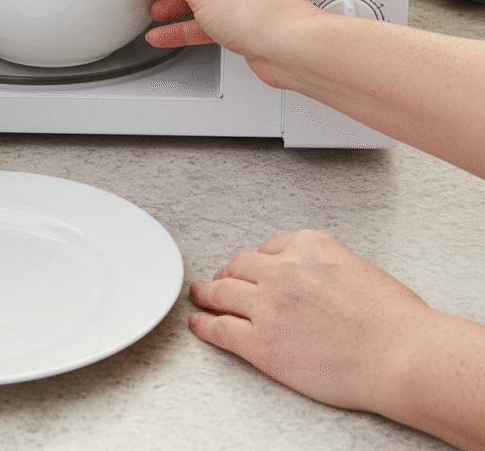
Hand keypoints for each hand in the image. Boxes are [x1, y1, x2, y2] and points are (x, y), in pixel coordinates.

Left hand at [188, 230, 431, 412]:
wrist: (402, 356)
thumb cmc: (393, 320)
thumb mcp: (355, 266)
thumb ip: (322, 264)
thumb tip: (309, 275)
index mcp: (308, 246)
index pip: (267, 246)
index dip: (257, 261)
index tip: (251, 267)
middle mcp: (283, 270)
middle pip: (238, 266)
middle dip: (228, 273)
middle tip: (219, 280)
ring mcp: (268, 306)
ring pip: (221, 293)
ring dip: (206, 294)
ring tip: (199, 295)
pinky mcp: (261, 342)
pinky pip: (220, 328)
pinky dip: (204, 325)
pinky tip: (198, 323)